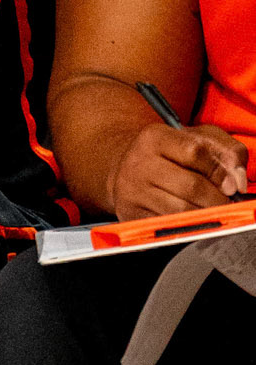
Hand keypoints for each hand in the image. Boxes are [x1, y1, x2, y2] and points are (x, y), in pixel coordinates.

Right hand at [108, 121, 248, 219]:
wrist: (127, 170)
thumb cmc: (169, 154)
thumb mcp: (198, 139)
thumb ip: (227, 152)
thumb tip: (237, 183)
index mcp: (155, 138)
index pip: (194, 152)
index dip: (219, 171)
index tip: (231, 185)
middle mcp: (139, 163)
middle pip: (190, 186)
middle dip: (217, 199)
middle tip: (225, 203)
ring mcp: (132, 191)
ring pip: (181, 210)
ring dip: (205, 215)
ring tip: (211, 211)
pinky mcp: (130, 214)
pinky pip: (168, 227)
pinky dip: (187, 227)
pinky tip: (193, 221)